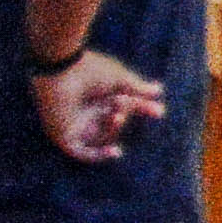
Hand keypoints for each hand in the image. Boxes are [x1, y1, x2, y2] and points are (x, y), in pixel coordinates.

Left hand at [30, 50, 164, 163]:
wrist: (62, 67)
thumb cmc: (89, 69)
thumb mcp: (120, 80)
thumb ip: (138, 89)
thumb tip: (159, 90)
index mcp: (96, 95)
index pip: (123, 107)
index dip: (141, 109)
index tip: (159, 112)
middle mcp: (84, 111)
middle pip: (113, 123)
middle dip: (125, 115)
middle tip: (125, 103)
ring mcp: (73, 124)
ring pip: (101, 137)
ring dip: (113, 128)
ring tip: (116, 114)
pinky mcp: (62, 135)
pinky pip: (81, 152)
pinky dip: (98, 155)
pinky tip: (115, 151)